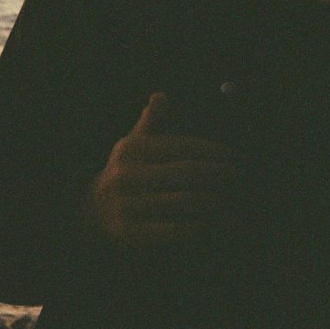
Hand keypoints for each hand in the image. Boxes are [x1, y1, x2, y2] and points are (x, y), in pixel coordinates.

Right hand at [89, 93, 237, 247]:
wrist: (94, 209)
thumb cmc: (129, 169)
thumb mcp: (135, 142)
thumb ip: (152, 120)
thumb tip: (160, 96)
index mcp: (130, 149)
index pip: (176, 146)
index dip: (206, 150)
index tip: (229, 155)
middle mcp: (124, 175)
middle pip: (182, 173)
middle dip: (214, 174)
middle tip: (235, 175)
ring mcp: (124, 205)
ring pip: (179, 203)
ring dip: (210, 201)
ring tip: (229, 200)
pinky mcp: (128, 232)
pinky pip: (168, 230)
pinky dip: (193, 227)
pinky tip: (210, 224)